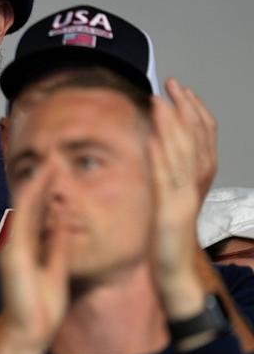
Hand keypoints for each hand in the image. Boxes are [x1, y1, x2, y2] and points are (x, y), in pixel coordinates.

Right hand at [0, 166, 70, 353]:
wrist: (32, 331)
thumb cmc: (42, 307)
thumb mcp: (57, 269)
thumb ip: (57, 246)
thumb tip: (63, 222)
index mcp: (27, 245)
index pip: (36, 211)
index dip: (46, 190)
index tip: (57, 169)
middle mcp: (17, 241)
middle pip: (28, 203)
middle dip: (40, 179)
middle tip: (51, 155)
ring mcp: (13, 245)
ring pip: (23, 206)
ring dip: (35, 182)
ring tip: (49, 160)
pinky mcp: (13, 252)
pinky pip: (22, 219)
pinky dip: (29, 198)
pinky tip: (39, 182)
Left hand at [149, 81, 205, 318]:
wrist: (174, 272)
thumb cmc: (167, 237)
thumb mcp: (168, 199)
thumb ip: (166, 174)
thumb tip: (154, 147)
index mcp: (195, 181)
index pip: (202, 137)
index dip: (193, 111)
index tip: (181, 89)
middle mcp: (194, 185)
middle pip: (195, 139)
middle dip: (183, 108)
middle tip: (171, 82)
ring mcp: (183, 198)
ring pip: (181, 155)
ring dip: (170, 125)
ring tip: (159, 100)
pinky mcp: (169, 212)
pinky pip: (165, 181)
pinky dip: (160, 158)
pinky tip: (151, 140)